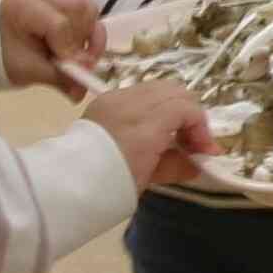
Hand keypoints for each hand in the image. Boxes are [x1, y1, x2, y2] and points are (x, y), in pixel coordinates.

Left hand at [0, 0, 101, 90]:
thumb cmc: (2, 56)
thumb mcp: (27, 70)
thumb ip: (57, 77)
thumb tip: (82, 90)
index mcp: (22, 4)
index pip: (59, 25)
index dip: (71, 52)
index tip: (76, 72)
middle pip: (80, 10)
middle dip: (84, 40)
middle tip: (78, 64)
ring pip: (87, 9)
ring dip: (89, 36)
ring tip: (74, 55)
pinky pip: (85, 12)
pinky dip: (86, 31)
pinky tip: (74, 47)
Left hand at [84, 79, 217, 188]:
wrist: (68, 183)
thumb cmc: (112, 185)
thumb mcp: (150, 178)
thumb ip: (178, 164)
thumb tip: (199, 162)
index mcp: (145, 126)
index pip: (187, 108)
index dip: (201, 128)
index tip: (204, 152)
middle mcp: (132, 104)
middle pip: (176, 91)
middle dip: (189, 113)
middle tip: (190, 140)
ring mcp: (116, 98)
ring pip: (158, 87)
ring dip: (171, 106)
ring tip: (170, 132)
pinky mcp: (105, 98)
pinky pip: (138, 92)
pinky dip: (151, 104)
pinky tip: (148, 127)